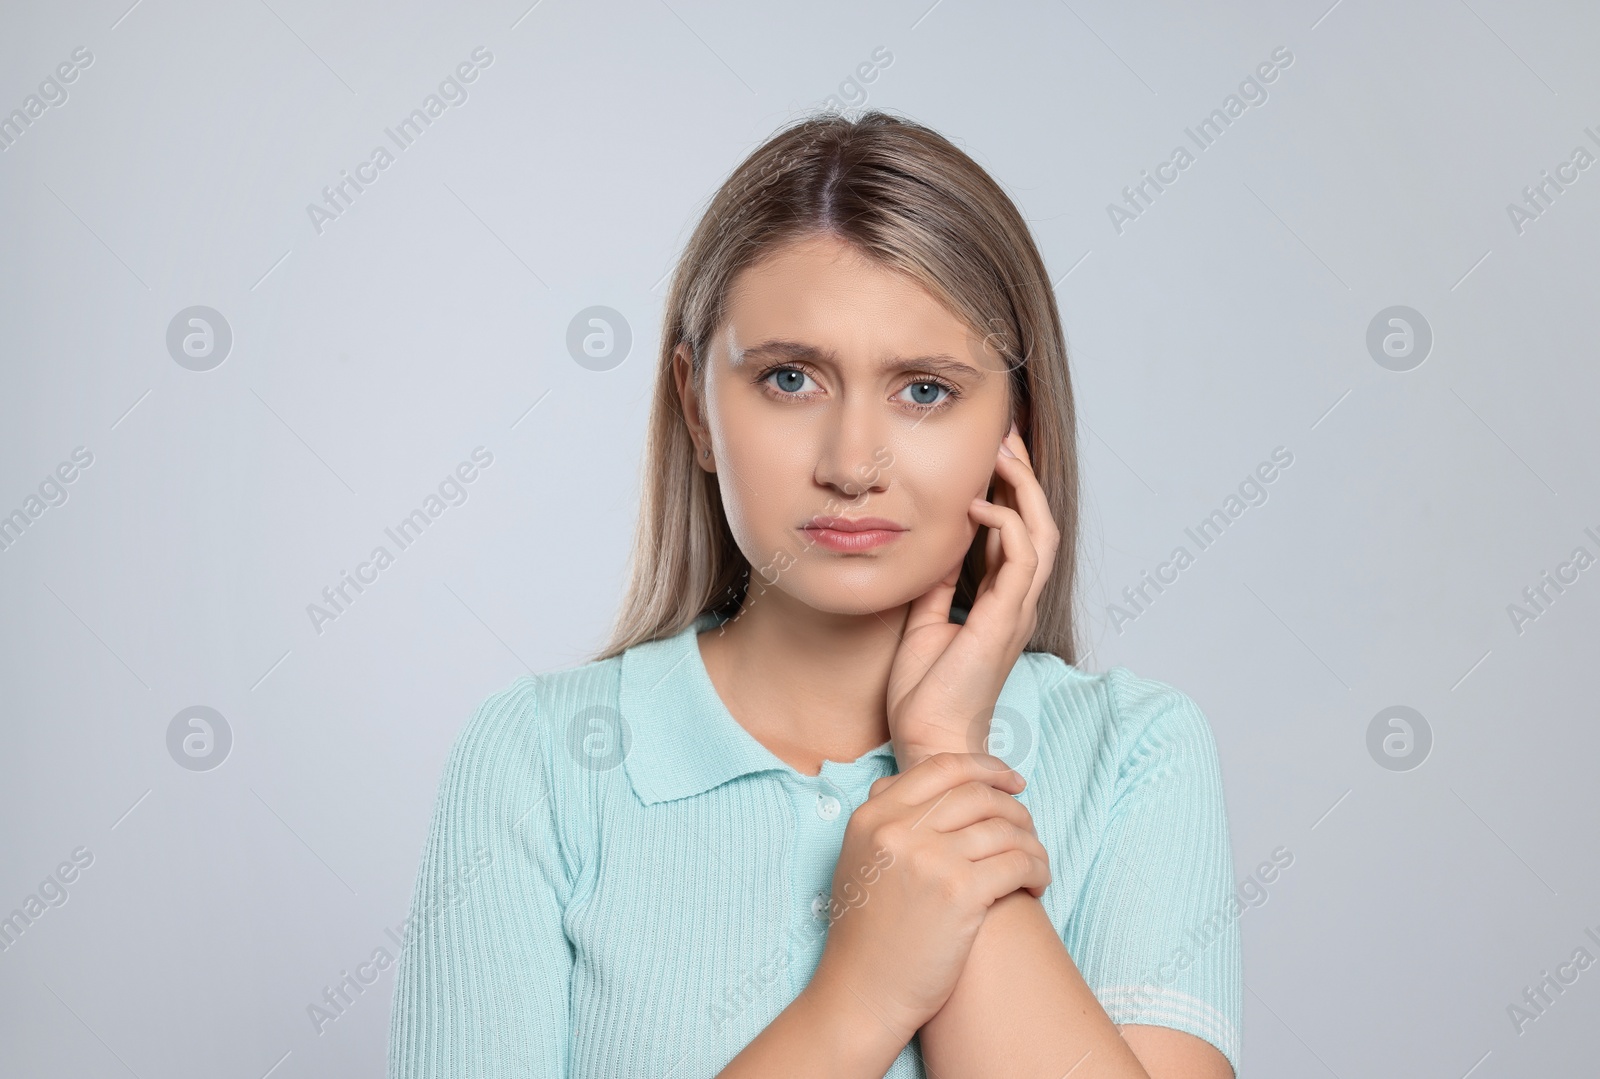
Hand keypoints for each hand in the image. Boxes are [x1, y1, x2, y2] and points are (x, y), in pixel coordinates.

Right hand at [806, 752, 1049, 1039]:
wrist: (862, 992)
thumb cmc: (867, 933)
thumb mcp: (858, 859)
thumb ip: (887, 818)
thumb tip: (932, 783)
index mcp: (872, 815)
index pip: (942, 768)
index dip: (986, 768)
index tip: (1011, 781)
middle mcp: (898, 829)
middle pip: (978, 795)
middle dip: (1014, 808)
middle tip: (1027, 828)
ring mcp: (930, 858)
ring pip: (1004, 829)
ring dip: (1031, 843)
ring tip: (1035, 863)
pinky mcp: (960, 893)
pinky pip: (1018, 863)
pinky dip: (1037, 870)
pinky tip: (1037, 884)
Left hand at [886, 423, 1060, 769]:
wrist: (927, 737)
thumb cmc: (925, 692)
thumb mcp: (924, 622)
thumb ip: (937, 584)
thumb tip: (935, 545)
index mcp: (1000, 602)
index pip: (1017, 534)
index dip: (1009, 491)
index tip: (991, 453)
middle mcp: (1016, 602)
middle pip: (1039, 525)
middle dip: (1024, 477)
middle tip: (1005, 437)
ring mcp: (1015, 611)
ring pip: (1041, 534)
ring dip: (1024, 490)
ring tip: (1002, 453)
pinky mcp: (1004, 620)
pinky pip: (1022, 560)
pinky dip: (1006, 525)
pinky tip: (978, 506)